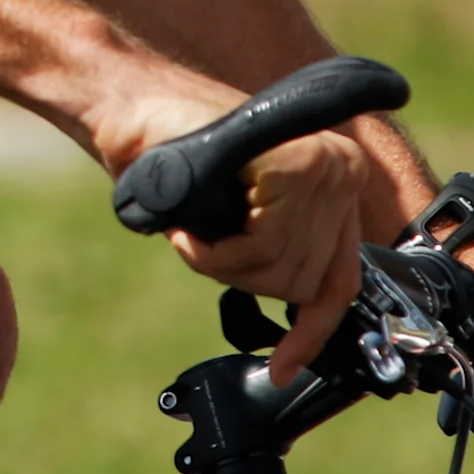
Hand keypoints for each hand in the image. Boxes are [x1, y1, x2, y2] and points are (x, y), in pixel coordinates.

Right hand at [165, 128, 370, 385]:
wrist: (130, 106)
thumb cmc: (174, 156)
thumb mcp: (242, 209)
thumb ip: (283, 244)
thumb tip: (305, 323)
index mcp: (338, 177)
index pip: (340, 278)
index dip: (309, 331)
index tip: (281, 367)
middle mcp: (343, 166)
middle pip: (304, 283)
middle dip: (241, 278)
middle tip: (198, 245)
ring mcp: (325, 161)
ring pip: (281, 272)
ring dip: (221, 265)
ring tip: (191, 232)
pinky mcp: (297, 163)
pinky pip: (261, 249)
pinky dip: (214, 254)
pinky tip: (188, 230)